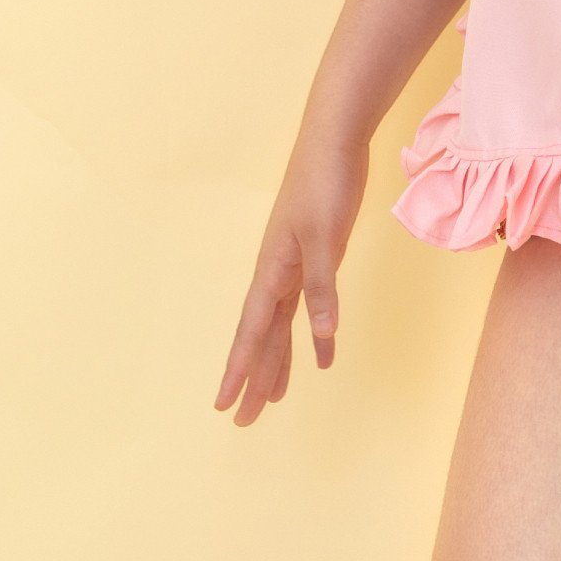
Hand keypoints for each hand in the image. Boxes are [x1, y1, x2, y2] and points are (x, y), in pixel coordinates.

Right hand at [213, 133, 366, 425]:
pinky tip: (320, 353)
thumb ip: (322, 287)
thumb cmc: (325, 183)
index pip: (252, 331)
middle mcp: (277, 272)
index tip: (225, 405)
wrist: (335, 140)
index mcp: (273, 269)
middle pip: (261, 336)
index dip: (240, 369)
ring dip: (277, 361)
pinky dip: (312, 331)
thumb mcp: (326, 237)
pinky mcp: (315, 254)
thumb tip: (322, 336)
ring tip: (274, 399)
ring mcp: (295, 264)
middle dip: (253, 377)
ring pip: (280, 324)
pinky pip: (306, 304)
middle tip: (244, 421)